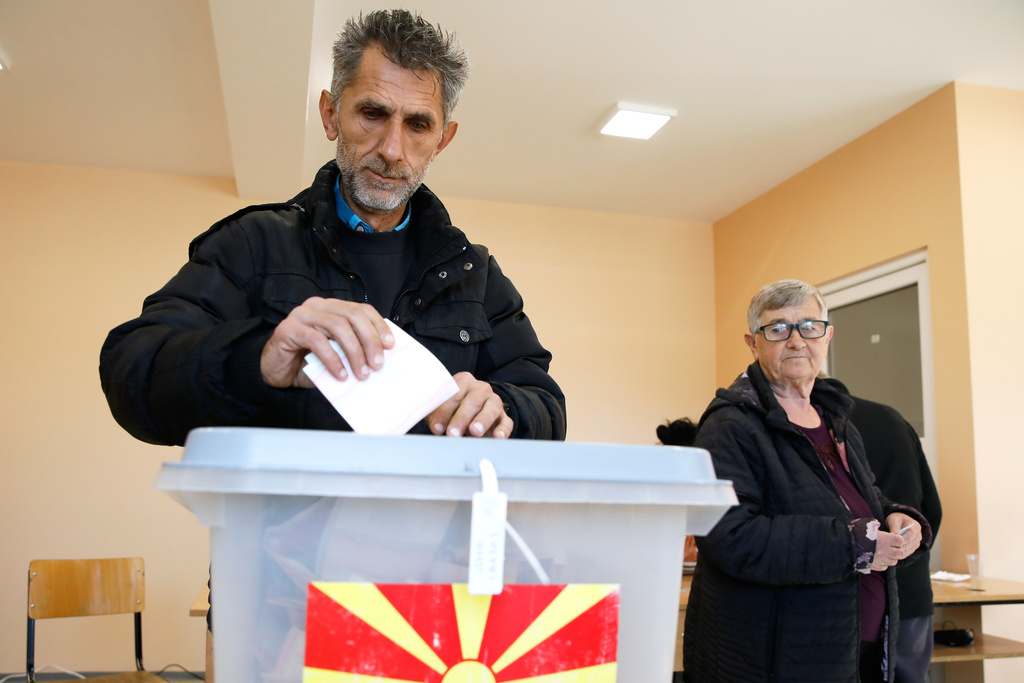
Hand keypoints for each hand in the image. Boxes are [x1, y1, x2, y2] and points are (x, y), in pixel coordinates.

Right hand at [260, 297, 394, 387]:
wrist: (276, 371)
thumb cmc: (308, 362)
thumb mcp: (337, 354)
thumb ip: (353, 350)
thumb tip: (381, 360)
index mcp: (332, 307)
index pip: (362, 310)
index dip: (378, 326)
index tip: (390, 345)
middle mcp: (318, 306)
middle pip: (352, 316)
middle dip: (369, 340)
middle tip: (378, 364)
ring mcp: (302, 315)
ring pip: (337, 326)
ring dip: (354, 352)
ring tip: (361, 373)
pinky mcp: (288, 329)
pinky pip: (317, 341)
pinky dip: (332, 359)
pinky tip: (340, 375)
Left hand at [427, 372, 512, 438]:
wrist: (467, 415)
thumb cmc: (451, 410)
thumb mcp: (439, 409)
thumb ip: (435, 415)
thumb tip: (435, 426)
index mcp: (464, 381)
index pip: (454, 394)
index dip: (444, 411)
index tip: (436, 427)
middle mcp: (481, 389)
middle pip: (473, 401)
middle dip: (461, 418)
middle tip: (452, 433)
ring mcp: (494, 402)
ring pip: (491, 408)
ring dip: (482, 421)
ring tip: (474, 432)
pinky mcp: (503, 417)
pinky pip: (506, 422)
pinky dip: (503, 430)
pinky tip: (497, 436)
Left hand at [868, 513, 920, 570]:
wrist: (900, 522)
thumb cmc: (896, 519)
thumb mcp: (894, 520)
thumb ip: (895, 528)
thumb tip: (894, 536)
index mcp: (916, 527)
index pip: (908, 537)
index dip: (899, 541)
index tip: (890, 542)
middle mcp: (918, 536)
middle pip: (908, 545)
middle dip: (897, 547)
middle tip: (886, 548)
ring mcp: (916, 543)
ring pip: (907, 551)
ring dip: (897, 552)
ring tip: (886, 551)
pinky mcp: (913, 548)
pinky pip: (906, 554)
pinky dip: (898, 554)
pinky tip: (890, 553)